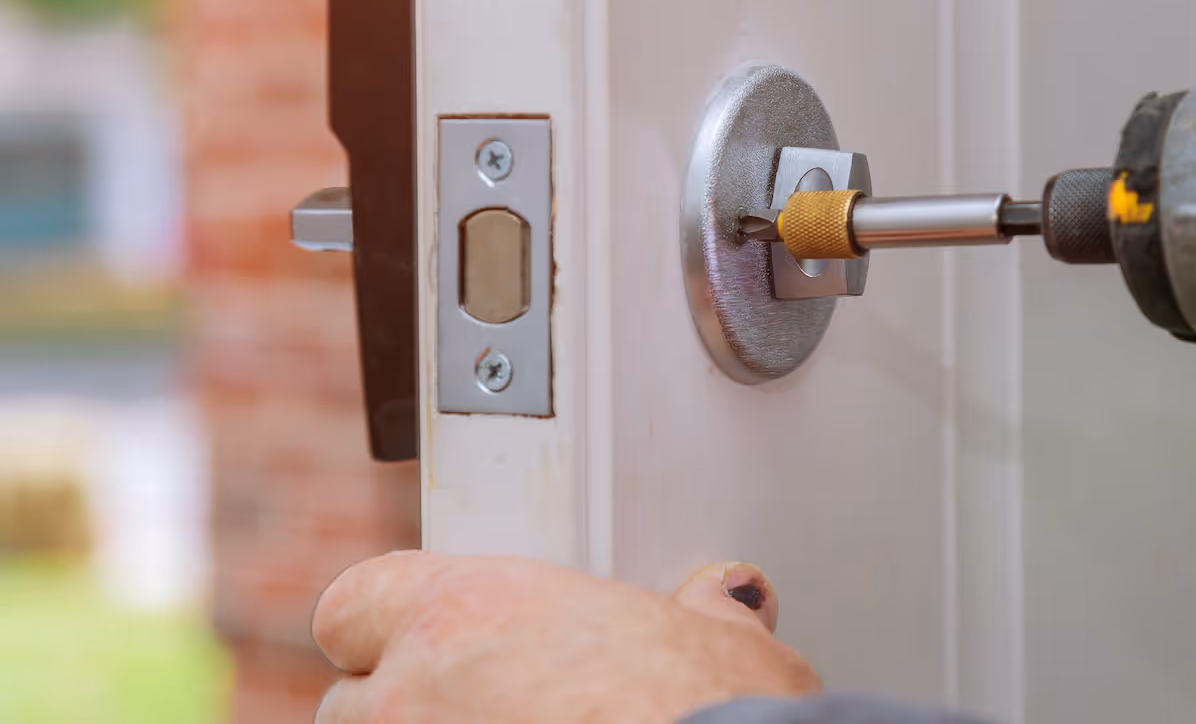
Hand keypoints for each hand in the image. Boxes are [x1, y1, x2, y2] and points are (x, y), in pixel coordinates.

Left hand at [311, 552, 819, 722]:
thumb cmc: (720, 718)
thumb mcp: (724, 646)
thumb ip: (697, 616)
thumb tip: (718, 604)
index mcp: (470, 610)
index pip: (356, 603)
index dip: (387, 627)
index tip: (424, 645)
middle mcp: (416, 695)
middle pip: (352, 706)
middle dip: (406, 716)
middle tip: (486, 720)